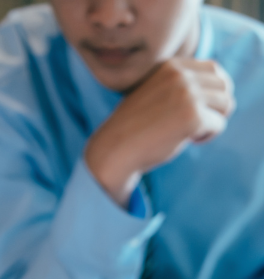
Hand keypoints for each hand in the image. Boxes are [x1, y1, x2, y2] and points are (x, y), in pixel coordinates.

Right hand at [86, 58, 235, 205]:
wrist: (114, 149)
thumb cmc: (132, 128)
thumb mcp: (153, 93)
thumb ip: (177, 85)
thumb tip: (215, 86)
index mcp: (170, 67)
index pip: (213, 69)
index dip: (212, 91)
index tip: (196, 108)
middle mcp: (180, 76)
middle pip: (224, 85)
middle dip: (216, 106)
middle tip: (197, 123)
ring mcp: (187, 95)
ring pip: (226, 104)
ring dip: (213, 121)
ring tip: (192, 132)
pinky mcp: (193, 117)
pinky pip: (219, 124)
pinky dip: (207, 136)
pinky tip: (189, 141)